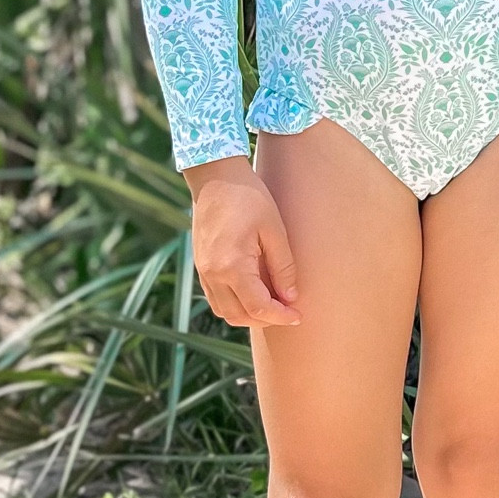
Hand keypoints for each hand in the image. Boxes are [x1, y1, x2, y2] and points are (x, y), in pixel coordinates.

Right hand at [184, 156, 301, 327]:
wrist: (216, 177)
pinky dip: (235, 304)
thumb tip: (290, 297)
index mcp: (233, 267)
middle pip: (239, 316)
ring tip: (272, 303)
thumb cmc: (249, 198)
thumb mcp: (274, 230)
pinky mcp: (200, 266)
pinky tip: (254, 292)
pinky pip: (216, 298)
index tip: (298, 316)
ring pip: (225, 312)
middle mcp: (213, 275)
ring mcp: (203, 272)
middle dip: (266, 319)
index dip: (281, 317)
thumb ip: (283, 267)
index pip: (258, 308)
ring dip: (249, 315)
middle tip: (288, 310)